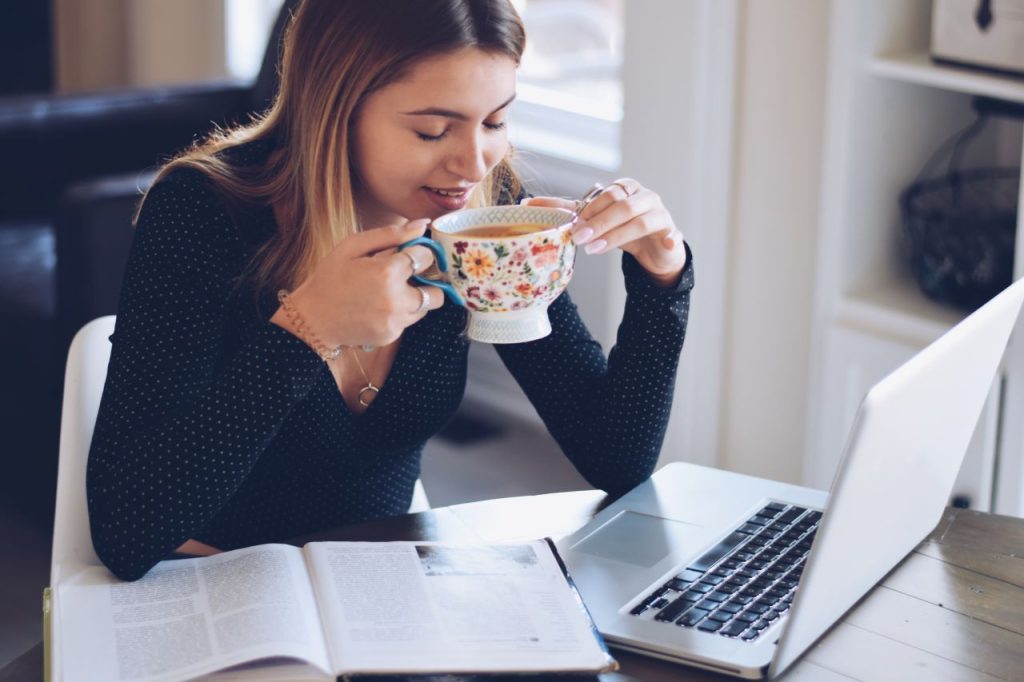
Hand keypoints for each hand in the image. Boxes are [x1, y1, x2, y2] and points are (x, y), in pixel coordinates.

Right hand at [271, 219, 444, 348]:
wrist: (313, 319)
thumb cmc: (330, 278)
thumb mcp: (353, 247)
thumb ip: (391, 235)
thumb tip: (422, 224)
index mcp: (387, 273)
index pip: (426, 257)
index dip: (420, 252)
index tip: (410, 253)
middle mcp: (397, 301)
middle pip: (436, 290)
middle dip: (426, 281)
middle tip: (407, 276)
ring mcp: (395, 322)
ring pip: (425, 308)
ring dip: (415, 297)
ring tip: (389, 291)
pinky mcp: (392, 336)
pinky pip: (408, 321)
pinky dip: (400, 312)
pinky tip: (378, 306)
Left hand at [524, 179, 686, 285]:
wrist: (654, 249)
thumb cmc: (621, 229)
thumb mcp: (594, 219)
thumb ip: (566, 210)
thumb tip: (526, 204)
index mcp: (625, 188)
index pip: (606, 194)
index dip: (589, 210)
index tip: (571, 225)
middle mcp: (644, 196)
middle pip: (622, 205)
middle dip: (599, 222)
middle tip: (579, 238)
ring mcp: (661, 214)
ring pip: (641, 221)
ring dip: (617, 235)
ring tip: (595, 249)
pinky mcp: (671, 232)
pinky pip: (673, 235)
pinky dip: (670, 239)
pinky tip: (666, 244)